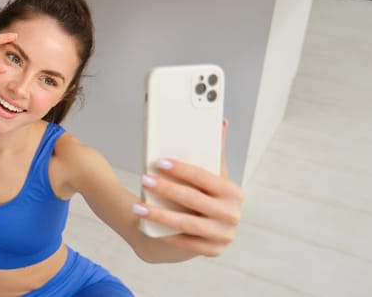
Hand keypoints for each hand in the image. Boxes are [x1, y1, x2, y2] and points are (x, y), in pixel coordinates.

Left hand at [136, 120, 243, 256]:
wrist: (205, 228)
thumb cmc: (205, 195)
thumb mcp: (212, 175)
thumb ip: (215, 151)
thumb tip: (221, 121)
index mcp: (233, 192)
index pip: (205, 178)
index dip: (182, 169)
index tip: (159, 162)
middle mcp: (232, 215)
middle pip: (194, 201)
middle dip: (167, 190)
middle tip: (144, 179)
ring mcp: (223, 235)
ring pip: (187, 224)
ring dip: (160, 215)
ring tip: (137, 207)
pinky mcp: (213, 251)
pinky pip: (186, 243)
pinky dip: (166, 234)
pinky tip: (146, 225)